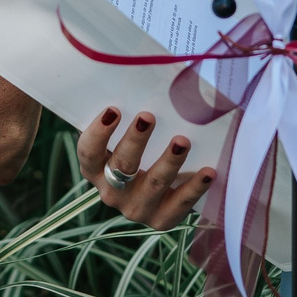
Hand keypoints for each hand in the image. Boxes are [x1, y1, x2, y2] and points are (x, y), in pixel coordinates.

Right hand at [79, 106, 212, 230]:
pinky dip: (194, 187)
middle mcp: (112, 192)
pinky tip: (208, 171)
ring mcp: (137, 208)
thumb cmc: (141, 151)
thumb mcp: (129, 138)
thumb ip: (132, 115)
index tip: (114, 110)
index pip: (89, 153)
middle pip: (122, 165)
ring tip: (182, 141)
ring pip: (153, 183)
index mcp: (96, 170)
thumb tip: (147, 76)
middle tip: (149, 117)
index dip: (98, 133)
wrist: (160, 193)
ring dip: (168, 161)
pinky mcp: (161, 219)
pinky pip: (179, 203)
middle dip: (136, 140)